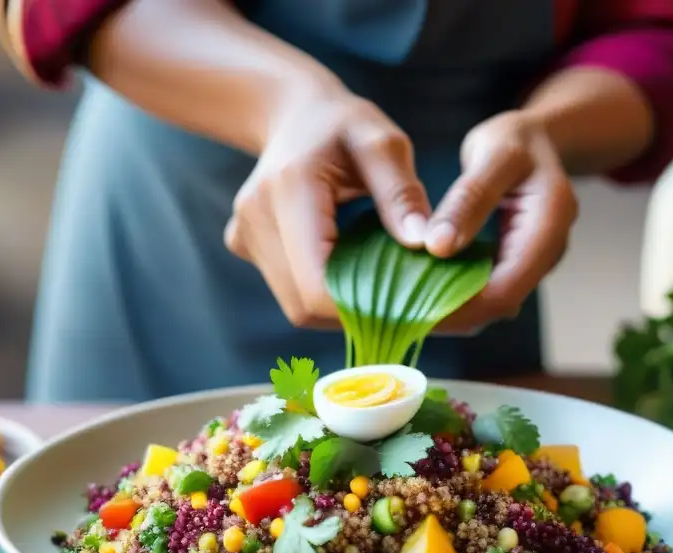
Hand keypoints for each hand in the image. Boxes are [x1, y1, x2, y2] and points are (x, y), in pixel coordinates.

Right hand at [225, 88, 430, 327]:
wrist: (295, 115)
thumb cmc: (345, 125)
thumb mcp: (382, 143)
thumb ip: (402, 193)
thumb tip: (426, 245)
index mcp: (288, 189)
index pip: (317, 284)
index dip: (366, 310)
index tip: (418, 309)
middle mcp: (256, 219)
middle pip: (307, 306)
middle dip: (363, 315)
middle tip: (415, 306)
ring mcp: (246, 237)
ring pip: (299, 307)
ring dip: (347, 309)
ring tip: (391, 289)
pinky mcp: (247, 248)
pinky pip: (292, 292)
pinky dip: (330, 295)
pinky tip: (357, 272)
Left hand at [426, 111, 576, 329]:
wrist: (537, 140)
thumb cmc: (515, 141)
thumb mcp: (492, 155)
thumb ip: (469, 199)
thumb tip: (439, 247)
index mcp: (549, 226)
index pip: (505, 288)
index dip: (460, 306)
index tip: (412, 309)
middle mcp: (548, 253)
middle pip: (500, 303)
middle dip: (453, 314)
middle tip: (399, 316)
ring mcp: (535, 263)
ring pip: (493, 303)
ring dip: (454, 309)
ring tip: (405, 307)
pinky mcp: (517, 265)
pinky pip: (488, 290)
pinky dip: (458, 294)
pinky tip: (423, 291)